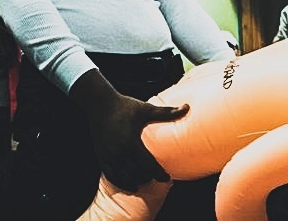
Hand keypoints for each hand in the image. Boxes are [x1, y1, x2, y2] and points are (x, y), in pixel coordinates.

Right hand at [69, 69, 188, 191]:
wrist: (100, 104)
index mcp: (131, 142)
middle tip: (157, 178)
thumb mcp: (146, 109)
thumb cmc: (125, 106)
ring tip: (145, 181)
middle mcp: (119, 152)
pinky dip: (121, 182)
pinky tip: (130, 183)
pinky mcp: (101, 157)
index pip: (148, 165)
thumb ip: (167, 112)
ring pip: (124, 177)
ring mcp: (109, 156)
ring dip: (136, 182)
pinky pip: (112, 176)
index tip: (167, 178)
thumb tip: (187, 107)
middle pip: (137, 174)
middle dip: (148, 178)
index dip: (159, 174)